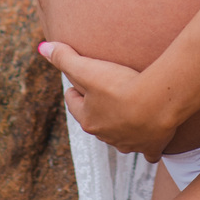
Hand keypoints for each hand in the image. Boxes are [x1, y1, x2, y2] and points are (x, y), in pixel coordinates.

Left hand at [37, 41, 177, 161]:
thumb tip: (43, 47)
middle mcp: (105, 135)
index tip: (79, 83)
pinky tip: (151, 143)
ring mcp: (128, 143)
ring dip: (121, 127)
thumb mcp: (88, 69)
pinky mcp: (150, 147)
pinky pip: (148, 152)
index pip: (74, 104)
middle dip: (98, 110)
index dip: (75, 91)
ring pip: (119, 136)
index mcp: (88, 119)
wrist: (156, 104)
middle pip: (96, 121)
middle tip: (106, 94)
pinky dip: (148, 147)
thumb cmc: (120, 86)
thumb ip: (65, 58)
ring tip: (128, 112)